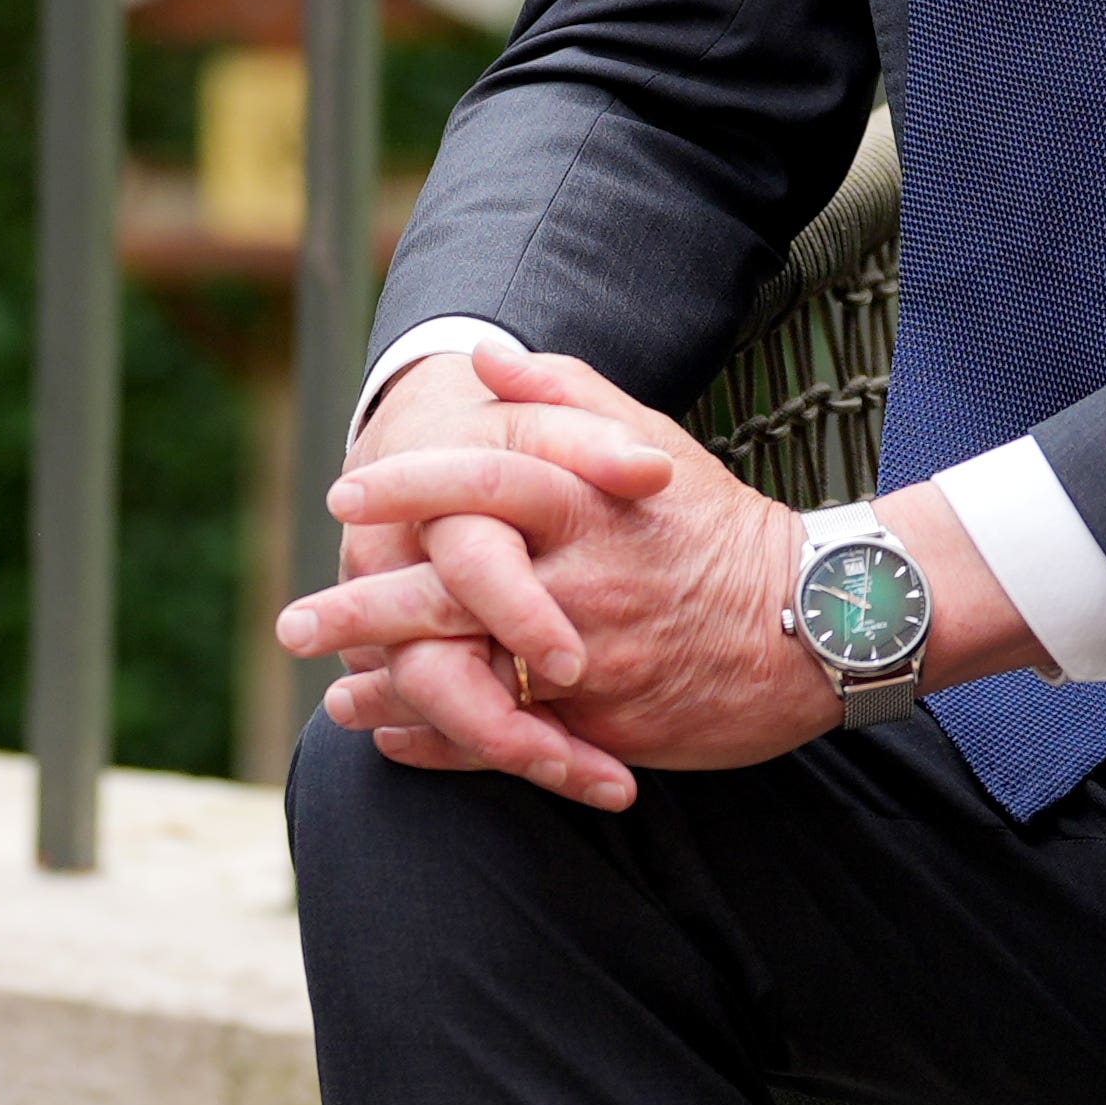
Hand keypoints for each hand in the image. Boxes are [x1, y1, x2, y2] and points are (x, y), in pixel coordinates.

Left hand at [278, 349, 846, 795]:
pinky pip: (509, 740)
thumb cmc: (715, 525)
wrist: (815, 622)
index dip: (405, 488)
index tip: (342, 499)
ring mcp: (594, 661)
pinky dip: (445, 744)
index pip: (479, 482)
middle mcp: (582, 581)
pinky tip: (396, 741)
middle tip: (290, 623)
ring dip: (391, 691)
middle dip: (361, 609)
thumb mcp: (648, 442)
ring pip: (470, 677)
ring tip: (335, 698)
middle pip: (450, 591)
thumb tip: (482, 359)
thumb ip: (562, 396)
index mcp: (586, 502)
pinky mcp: (608, 729)